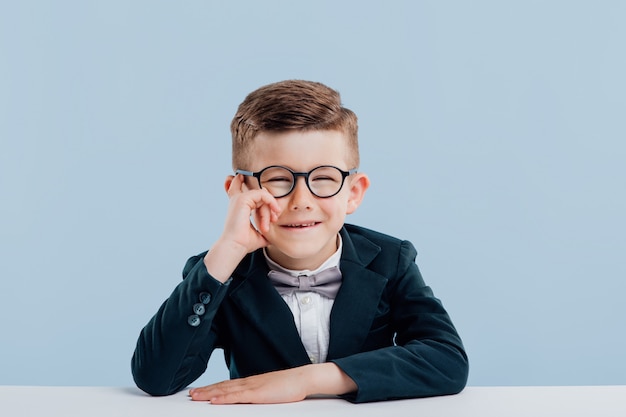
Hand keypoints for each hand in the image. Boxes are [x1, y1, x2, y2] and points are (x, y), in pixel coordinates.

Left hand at [188, 363, 356, 403]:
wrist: (303, 378)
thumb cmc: (289, 386)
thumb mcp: (269, 391)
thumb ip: (258, 394)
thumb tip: (250, 399)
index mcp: (251, 382)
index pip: (227, 385)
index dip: (212, 388)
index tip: (200, 391)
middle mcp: (249, 383)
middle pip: (223, 386)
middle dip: (206, 391)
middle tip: (191, 394)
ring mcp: (252, 387)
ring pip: (226, 390)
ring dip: (210, 393)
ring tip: (196, 397)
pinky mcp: (258, 393)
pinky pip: (238, 396)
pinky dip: (224, 397)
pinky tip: (215, 400)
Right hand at [203, 174, 280, 281]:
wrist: (235, 246)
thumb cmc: (244, 243)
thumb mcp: (258, 235)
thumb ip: (265, 229)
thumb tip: (273, 235)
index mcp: (239, 207)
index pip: (242, 188)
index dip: (252, 187)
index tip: (269, 199)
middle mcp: (237, 201)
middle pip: (260, 195)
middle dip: (270, 205)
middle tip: (274, 219)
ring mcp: (239, 199)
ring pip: (263, 196)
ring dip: (269, 211)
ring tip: (268, 224)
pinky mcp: (242, 199)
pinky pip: (262, 194)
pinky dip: (270, 202)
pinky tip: (274, 211)